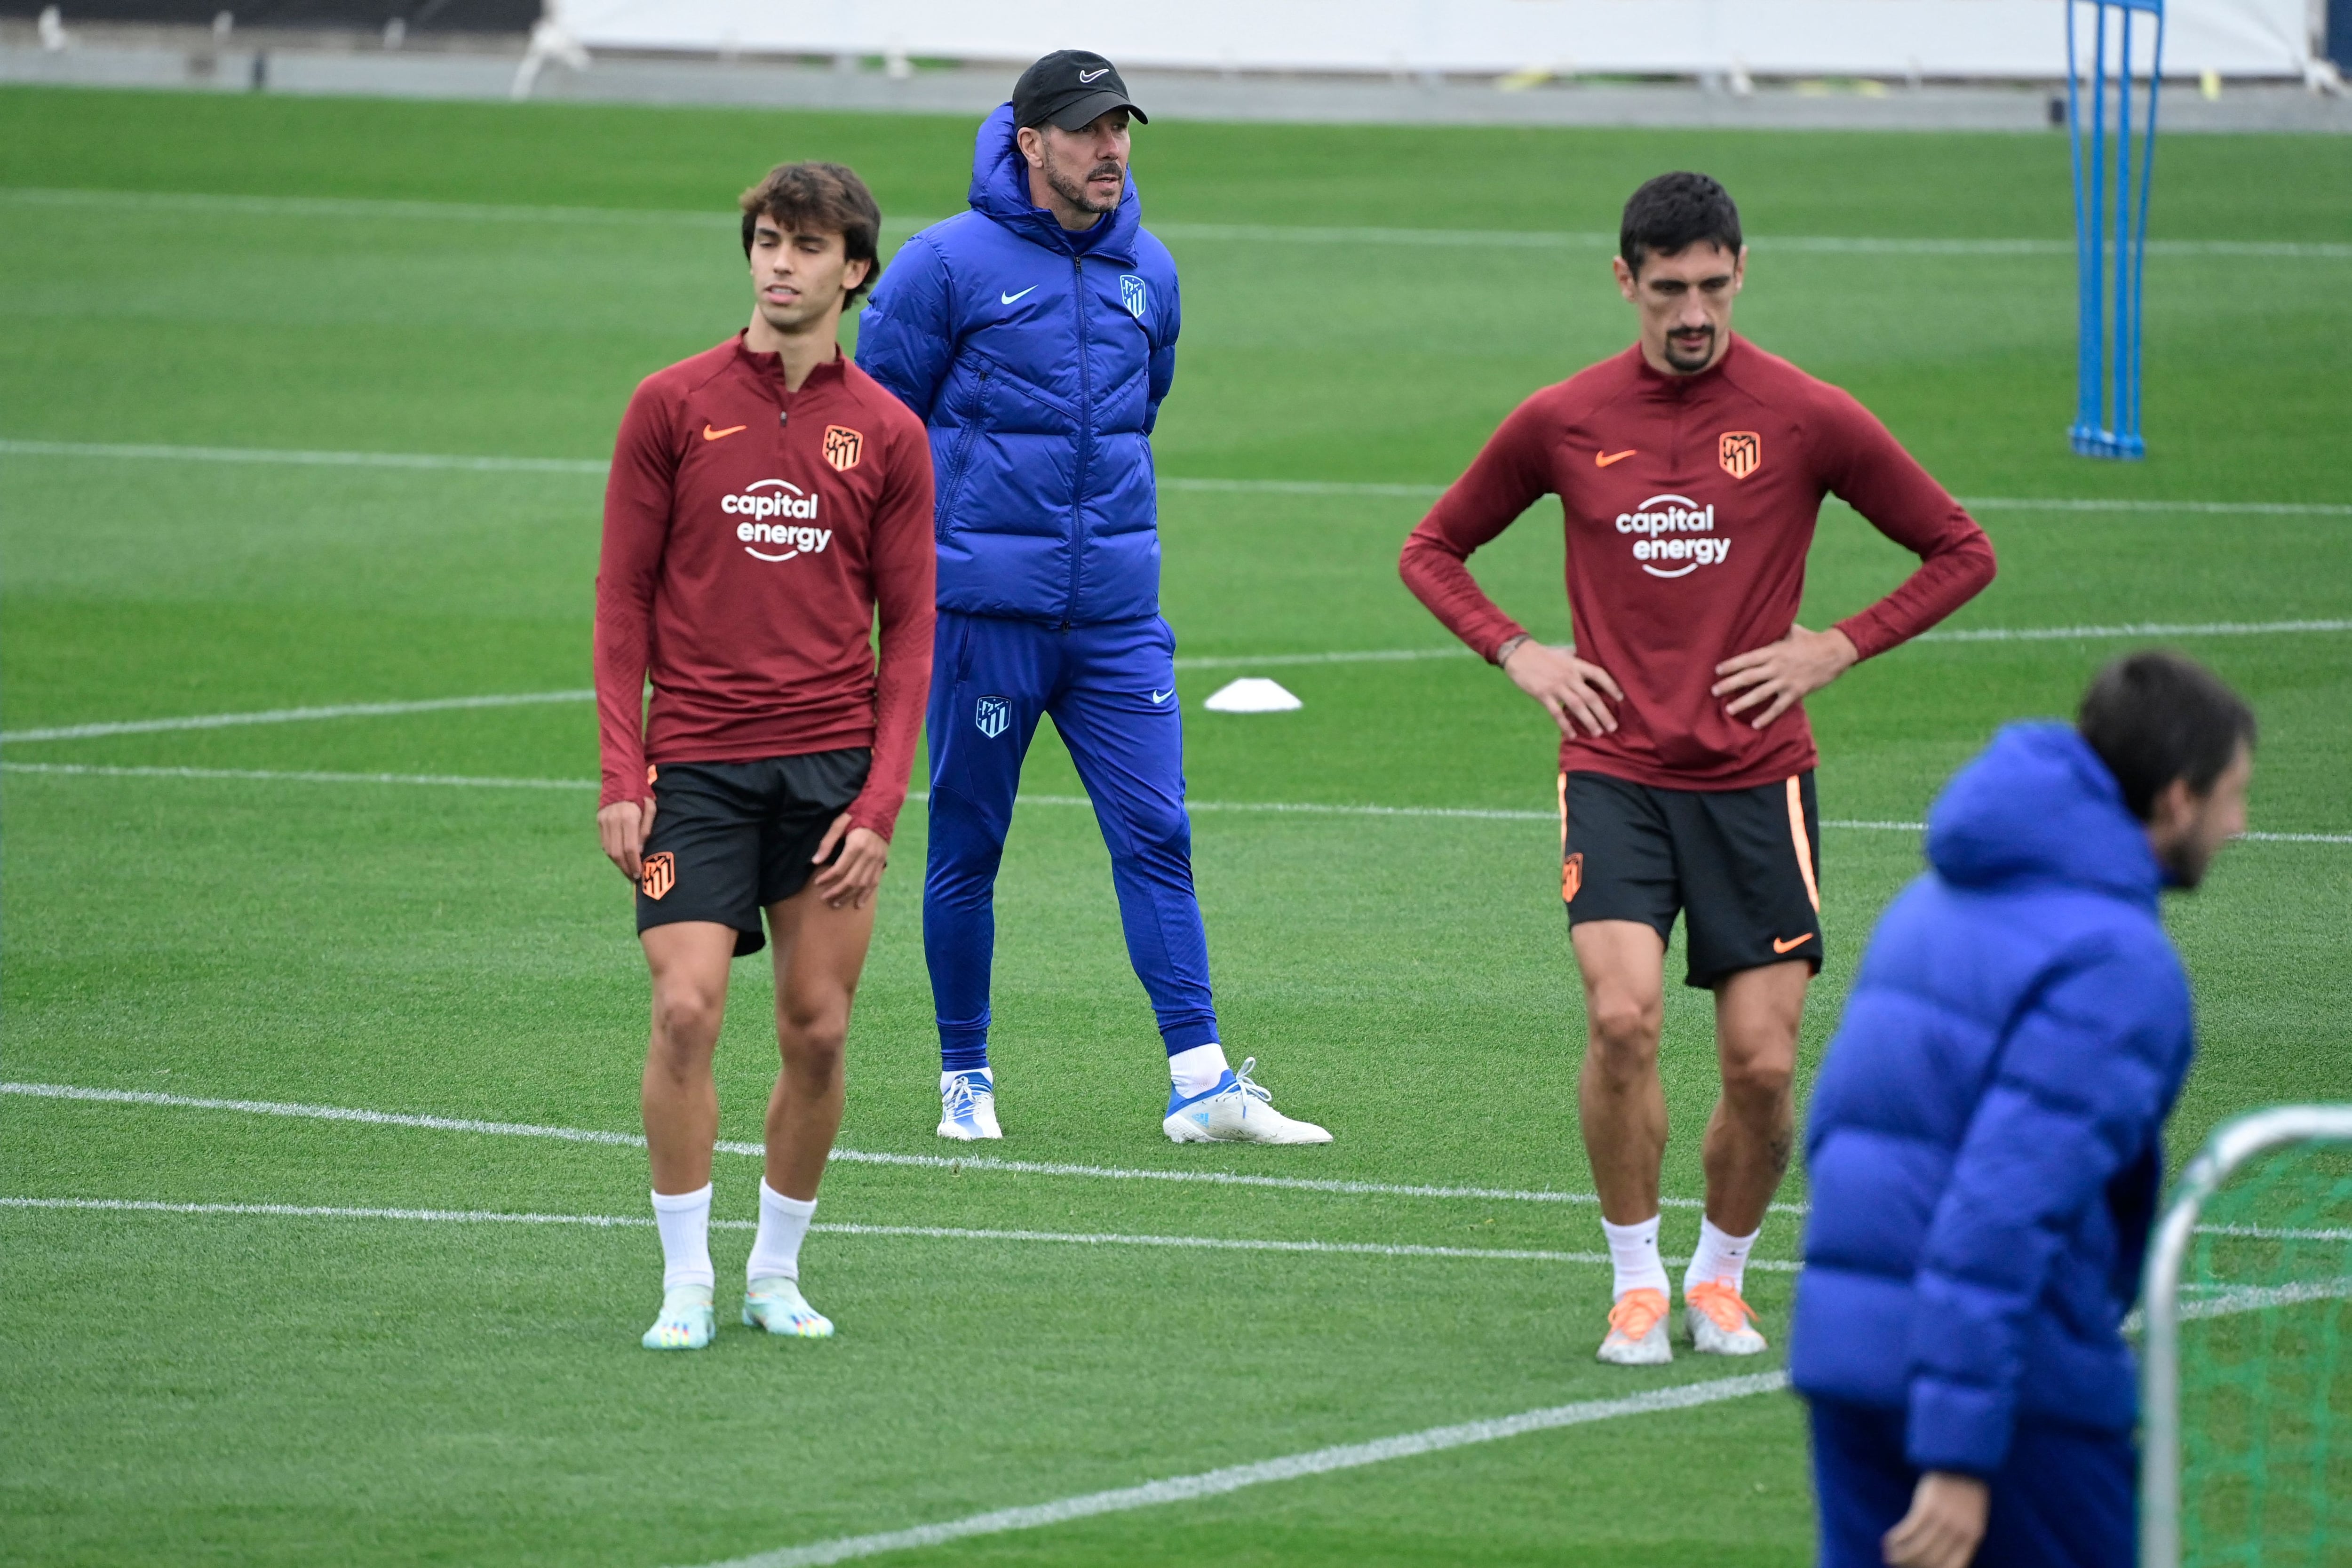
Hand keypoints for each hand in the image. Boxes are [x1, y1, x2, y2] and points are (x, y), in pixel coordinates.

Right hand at [598, 797, 653, 881]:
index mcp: (629, 817)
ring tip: (628, 872)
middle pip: (617, 852)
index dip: (634, 863)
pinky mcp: (599, 822)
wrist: (622, 779)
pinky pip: (604, 844)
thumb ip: (646, 829)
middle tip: (634, 878)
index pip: (630, 847)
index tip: (640, 874)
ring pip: (609, 850)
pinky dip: (613, 855)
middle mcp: (614, 819)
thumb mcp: (651, 808)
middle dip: (626, 868)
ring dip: (619, 864)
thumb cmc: (642, 796)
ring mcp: (604, 821)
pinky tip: (621, 860)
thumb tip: (639, 851)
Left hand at [809, 814, 888, 909]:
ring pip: (863, 884)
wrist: (882, 809)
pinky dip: (866, 895)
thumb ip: (827, 842)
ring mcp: (877, 860)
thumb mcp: (839, 823)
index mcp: (856, 845)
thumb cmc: (857, 814)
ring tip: (836, 904)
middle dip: (836, 892)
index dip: (827, 878)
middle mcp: (868, 855)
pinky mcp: (882, 862)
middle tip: (824, 898)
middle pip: (851, 880)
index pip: (840, 868)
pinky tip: (858, 903)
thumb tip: (815, 861)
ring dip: (849, 896)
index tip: (817, 883)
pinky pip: (875, 883)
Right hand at [1501, 639, 1623, 737]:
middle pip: (1591, 696)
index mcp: (1575, 664)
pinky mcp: (1543, 694)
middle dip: (1603, 713)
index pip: (1599, 674)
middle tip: (1612, 727)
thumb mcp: (1563, 652)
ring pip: (1577, 707)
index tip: (1621, 698)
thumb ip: (1577, 660)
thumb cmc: (1542, 654)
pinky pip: (1557, 713)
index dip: (1611, 686)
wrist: (1519, 654)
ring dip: (1589, 721)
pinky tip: (1572, 735)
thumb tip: (1590, 664)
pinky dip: (1565, 725)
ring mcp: (1556, 686)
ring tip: (1597, 733)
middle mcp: (1569, 675)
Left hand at [1712, 623, 1857, 729]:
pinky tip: (1756, 724)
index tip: (1717, 670)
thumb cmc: (1812, 639)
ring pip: (1760, 694)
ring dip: (1743, 702)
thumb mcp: (1792, 631)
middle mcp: (1777, 666)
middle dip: (1729, 685)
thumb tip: (1764, 621)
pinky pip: (1778, 707)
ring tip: (1728, 709)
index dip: (1731, 665)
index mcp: (1774, 651)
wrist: (1836, 651)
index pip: (1747, 659)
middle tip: (1713, 691)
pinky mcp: (1796, 692)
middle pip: (1748, 677)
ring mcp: (1786, 681)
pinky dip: (1767, 716)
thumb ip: (1776, 631)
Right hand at [1882, 1472, 1987, 1567]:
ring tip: (1889, 1556)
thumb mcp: (1972, 1518)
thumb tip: (1941, 1562)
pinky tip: (1888, 1541)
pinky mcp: (1927, 1506)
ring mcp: (1943, 1518)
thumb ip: (1962, 1538)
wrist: (1962, 1462)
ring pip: (1918, 1548)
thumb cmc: (1965, 1494)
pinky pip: (1908, 1530)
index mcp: (1973, 1536)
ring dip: (1901, 1555)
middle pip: (1932, 1559)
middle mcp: (1959, 1530)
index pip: (1954, 1566)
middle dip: (1913, 1565)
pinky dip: (1896, 1539)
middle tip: (1899, 1564)